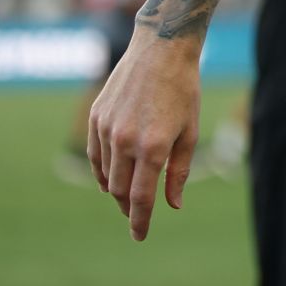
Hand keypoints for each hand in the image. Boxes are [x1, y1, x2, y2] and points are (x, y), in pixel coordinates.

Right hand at [87, 30, 202, 240]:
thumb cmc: (183, 90)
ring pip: (105, 174)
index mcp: (154, 146)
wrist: (161, 49)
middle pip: (119, 190)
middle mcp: (126, 140)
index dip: (140, 221)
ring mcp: (107, 128)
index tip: (139, 236)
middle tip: (137, 213)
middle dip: (127, 206)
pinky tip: (109, 176)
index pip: (141, 198)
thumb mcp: (190, 131)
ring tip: (125, 194)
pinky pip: (95, 154)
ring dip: (114, 188)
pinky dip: (101, 170)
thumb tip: (172, 205)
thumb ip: (179, 171)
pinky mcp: (96, 116)